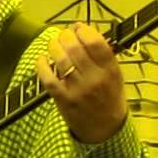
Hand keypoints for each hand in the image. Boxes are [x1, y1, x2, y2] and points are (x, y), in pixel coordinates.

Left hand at [36, 22, 127, 143]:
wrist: (105, 129)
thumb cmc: (109, 98)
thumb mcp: (115, 75)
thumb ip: (103, 56)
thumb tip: (84, 34)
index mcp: (110, 70)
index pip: (95, 42)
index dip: (83, 30)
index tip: (78, 27)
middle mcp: (95, 79)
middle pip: (75, 47)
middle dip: (66, 36)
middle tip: (63, 35)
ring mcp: (78, 90)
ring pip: (61, 59)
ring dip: (54, 46)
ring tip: (54, 44)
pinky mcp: (63, 100)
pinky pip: (48, 78)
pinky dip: (42, 65)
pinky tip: (42, 59)